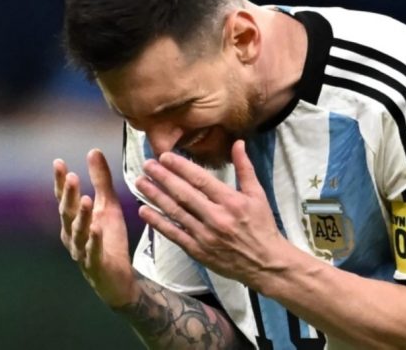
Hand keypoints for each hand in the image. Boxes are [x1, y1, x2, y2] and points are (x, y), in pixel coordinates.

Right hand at [53, 149, 135, 306]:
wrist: (117, 278)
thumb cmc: (108, 239)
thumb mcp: (108, 205)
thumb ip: (101, 180)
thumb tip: (93, 151)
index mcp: (73, 220)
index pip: (65, 198)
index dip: (60, 182)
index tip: (58, 162)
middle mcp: (72, 234)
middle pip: (68, 213)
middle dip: (68, 196)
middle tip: (72, 177)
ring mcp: (82, 251)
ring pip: (78, 232)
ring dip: (82, 216)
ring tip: (87, 200)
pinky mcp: (96, 264)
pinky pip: (93, 252)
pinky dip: (94, 241)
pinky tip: (97, 229)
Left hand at [135, 140, 292, 287]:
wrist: (265, 263)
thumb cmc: (262, 226)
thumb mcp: (258, 194)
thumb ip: (245, 168)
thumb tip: (238, 143)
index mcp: (231, 201)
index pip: (201, 180)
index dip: (181, 167)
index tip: (165, 156)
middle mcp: (216, 217)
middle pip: (184, 194)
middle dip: (163, 178)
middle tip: (147, 165)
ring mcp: (205, 235)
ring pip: (175, 212)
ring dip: (155, 196)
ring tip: (140, 182)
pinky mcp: (197, 251)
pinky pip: (174, 234)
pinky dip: (158, 222)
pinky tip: (144, 211)